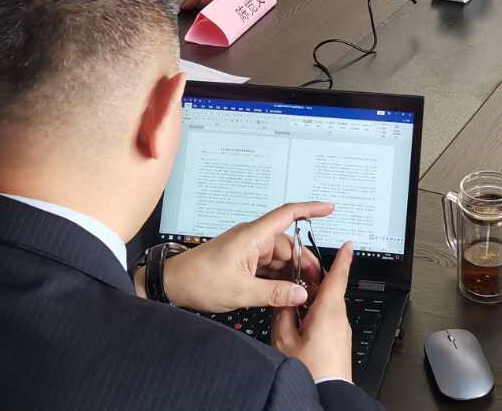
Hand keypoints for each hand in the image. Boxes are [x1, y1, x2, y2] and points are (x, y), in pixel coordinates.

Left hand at [156, 201, 333, 312]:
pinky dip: (278, 278)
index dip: (310, 209)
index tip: (329, 208)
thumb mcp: (240, 291)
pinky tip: (285, 292)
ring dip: (291, 273)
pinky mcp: (243, 262)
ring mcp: (247, 251)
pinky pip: (268, 267)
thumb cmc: (199, 280)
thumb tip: (300, 293)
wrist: (173, 285)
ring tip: (301, 291)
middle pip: (288, 245)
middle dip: (304, 262)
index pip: (287, 214)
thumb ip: (274, 293)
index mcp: (252, 237)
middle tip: (315, 282)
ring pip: (279, 258)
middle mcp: (252, 239)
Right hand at [272, 241, 356, 383]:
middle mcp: (340, 318)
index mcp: (329, 311)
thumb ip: (282, 315)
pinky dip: (316, 314)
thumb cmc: (309, 371)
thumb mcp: (284, 339)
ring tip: (293, 303)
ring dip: (312, 300)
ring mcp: (342, 331)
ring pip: (328, 306)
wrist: (327, 395)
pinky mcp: (340, 343)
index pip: (339, 276)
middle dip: (314, 282)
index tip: (349, 245)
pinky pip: (329, 320)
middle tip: (298, 275)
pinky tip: (301, 324)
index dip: (343, 258)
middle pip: (329, 290)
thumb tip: (282, 301)